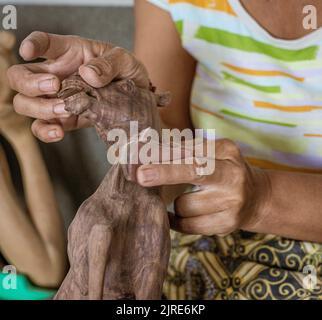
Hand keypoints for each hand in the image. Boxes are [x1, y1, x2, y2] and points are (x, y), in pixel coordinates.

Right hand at [7, 31, 149, 142]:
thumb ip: (109, 63)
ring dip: (39, 108)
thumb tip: (88, 74)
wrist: (138, 97)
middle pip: (19, 76)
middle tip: (54, 86)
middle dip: (29, 83)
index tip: (28, 52)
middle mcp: (56, 75)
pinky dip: (45, 131)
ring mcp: (57, 98)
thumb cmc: (127, 72)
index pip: (42, 42)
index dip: (30, 44)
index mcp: (68, 52)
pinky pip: (42, 127)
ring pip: (25, 103)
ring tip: (65, 109)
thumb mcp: (124, 61)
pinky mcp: (64, 119)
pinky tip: (59, 132)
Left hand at [136, 139, 270, 235]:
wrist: (257, 198)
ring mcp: (232, 201)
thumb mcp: (211, 154)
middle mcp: (232, 175)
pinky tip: (179, 215)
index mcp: (226, 150)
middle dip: (165, 172)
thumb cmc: (223, 171)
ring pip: (184, 205)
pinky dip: (177, 220)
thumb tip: (147, 151)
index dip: (164, 154)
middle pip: (194, 171)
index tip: (141, 154)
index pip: (190, 150)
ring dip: (177, 204)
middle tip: (141, 175)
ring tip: (190, 199)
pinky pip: (188, 225)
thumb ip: (183, 151)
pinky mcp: (227, 224)